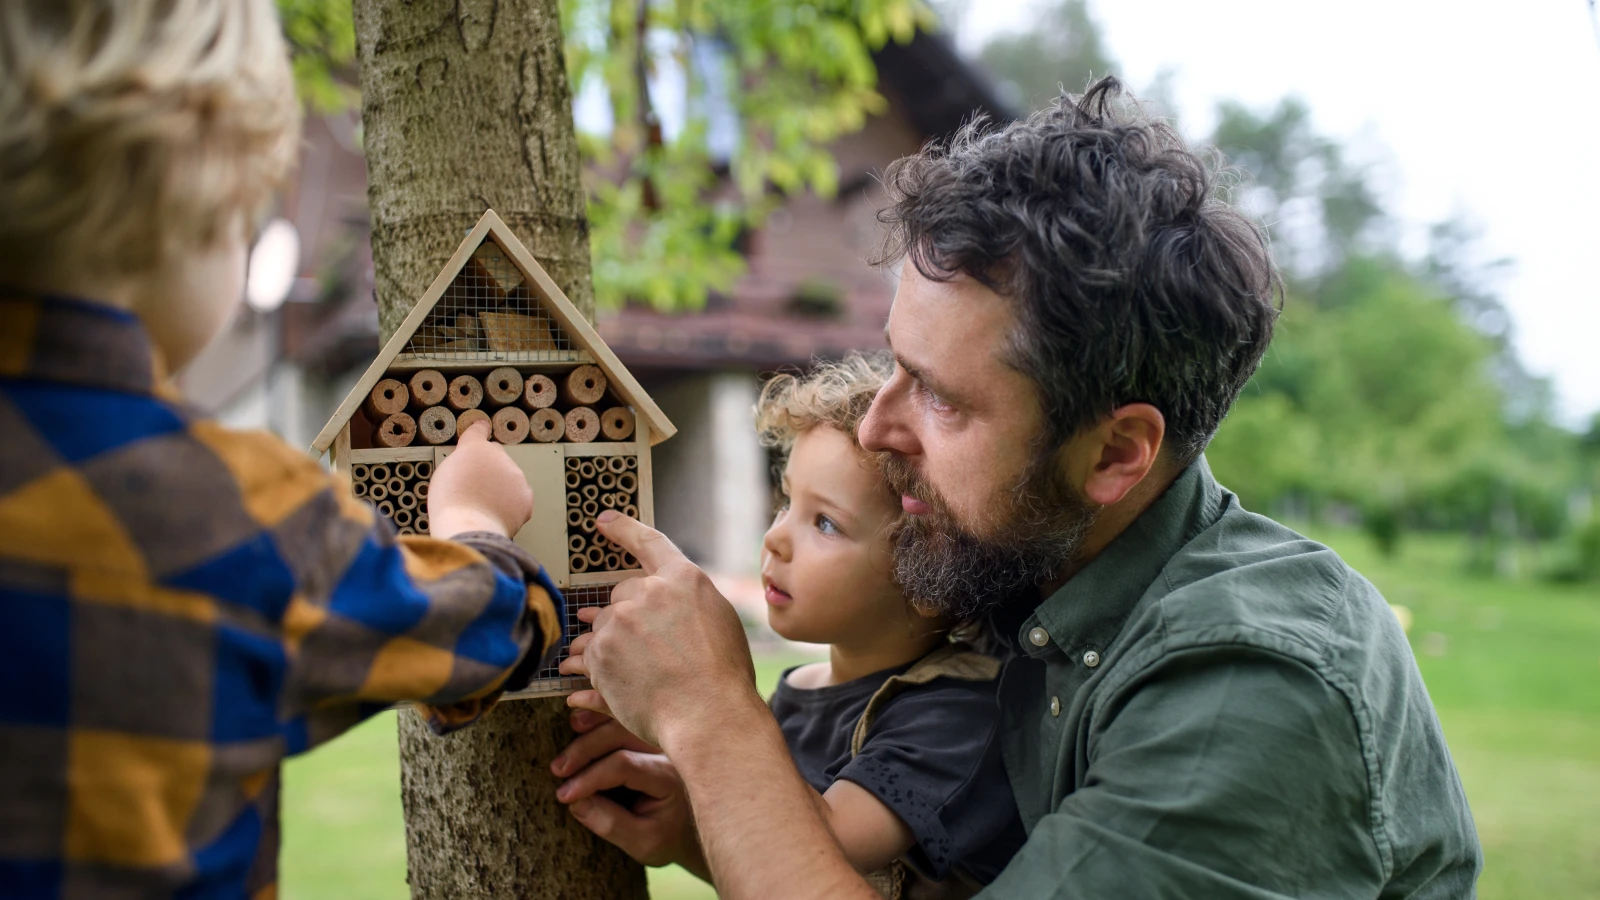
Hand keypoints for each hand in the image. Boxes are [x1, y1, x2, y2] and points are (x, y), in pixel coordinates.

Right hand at [426, 421, 532, 538]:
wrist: (469, 526)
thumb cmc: (450, 504)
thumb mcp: (443, 474)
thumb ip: (460, 463)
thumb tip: (469, 468)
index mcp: (474, 448)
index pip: (479, 431)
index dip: (480, 430)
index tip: (483, 426)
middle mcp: (498, 456)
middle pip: (495, 458)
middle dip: (488, 470)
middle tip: (474, 490)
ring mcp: (515, 475)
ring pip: (509, 479)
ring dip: (500, 489)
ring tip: (482, 507)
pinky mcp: (526, 495)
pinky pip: (518, 498)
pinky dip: (511, 506)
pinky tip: (495, 515)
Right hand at [552, 709, 704, 872]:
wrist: (689, 827)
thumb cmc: (666, 835)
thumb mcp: (643, 843)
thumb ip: (610, 824)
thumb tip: (575, 802)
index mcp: (667, 777)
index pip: (624, 766)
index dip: (590, 778)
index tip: (565, 795)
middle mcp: (667, 751)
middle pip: (622, 734)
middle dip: (585, 749)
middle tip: (558, 769)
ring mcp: (660, 738)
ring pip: (624, 718)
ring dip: (595, 719)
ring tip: (570, 726)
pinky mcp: (652, 734)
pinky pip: (628, 716)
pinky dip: (605, 709)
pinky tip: (585, 711)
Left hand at [559, 510, 755, 748]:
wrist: (708, 716)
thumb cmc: (723, 676)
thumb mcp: (718, 621)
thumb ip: (687, 601)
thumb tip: (661, 601)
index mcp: (683, 578)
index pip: (648, 541)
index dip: (623, 529)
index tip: (603, 521)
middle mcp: (648, 592)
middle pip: (623, 594)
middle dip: (629, 616)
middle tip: (648, 649)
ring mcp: (620, 621)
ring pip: (604, 626)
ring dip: (612, 643)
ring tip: (636, 671)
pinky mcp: (600, 652)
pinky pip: (590, 654)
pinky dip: (599, 667)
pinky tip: (621, 684)